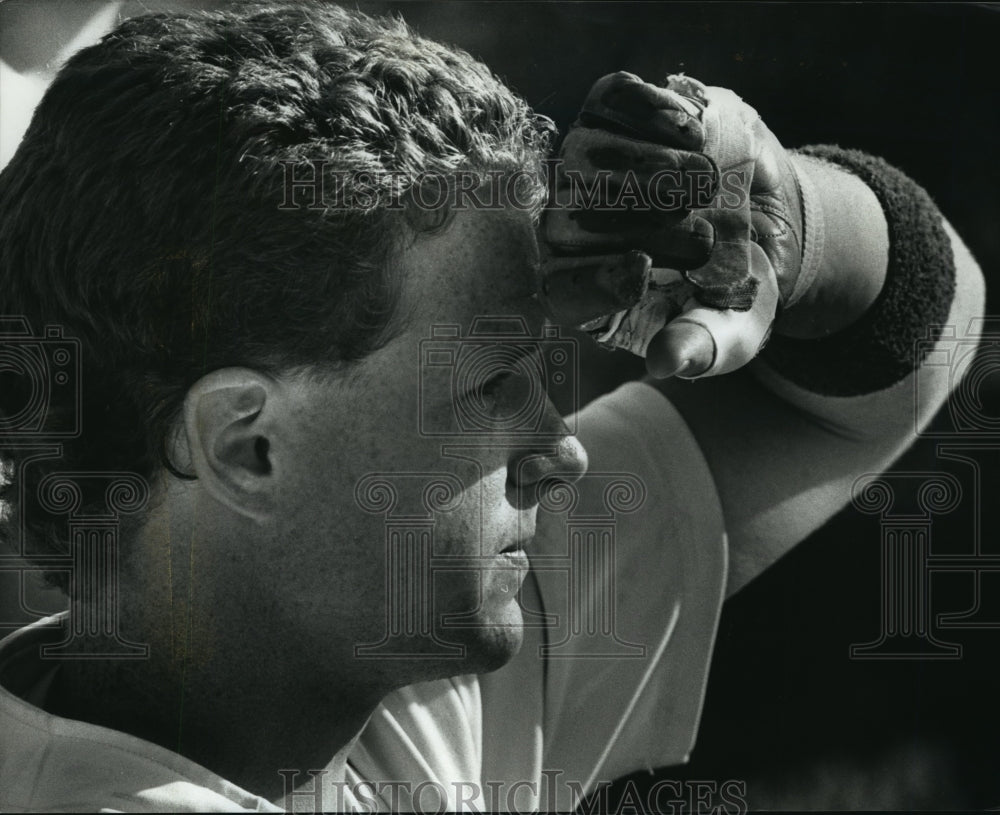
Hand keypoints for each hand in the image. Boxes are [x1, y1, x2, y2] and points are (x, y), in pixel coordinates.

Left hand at [540, 71, 803, 376]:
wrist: (758, 219)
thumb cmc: (731, 287)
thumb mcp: (729, 330)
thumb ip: (699, 349)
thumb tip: (665, 363)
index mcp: (584, 293)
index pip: (563, 292)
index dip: (597, 282)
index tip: (644, 272)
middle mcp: (567, 229)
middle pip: (569, 223)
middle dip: (639, 226)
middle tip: (703, 235)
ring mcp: (582, 166)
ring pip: (587, 159)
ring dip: (652, 170)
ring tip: (708, 184)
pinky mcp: (609, 113)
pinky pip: (612, 102)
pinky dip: (652, 112)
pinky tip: (694, 133)